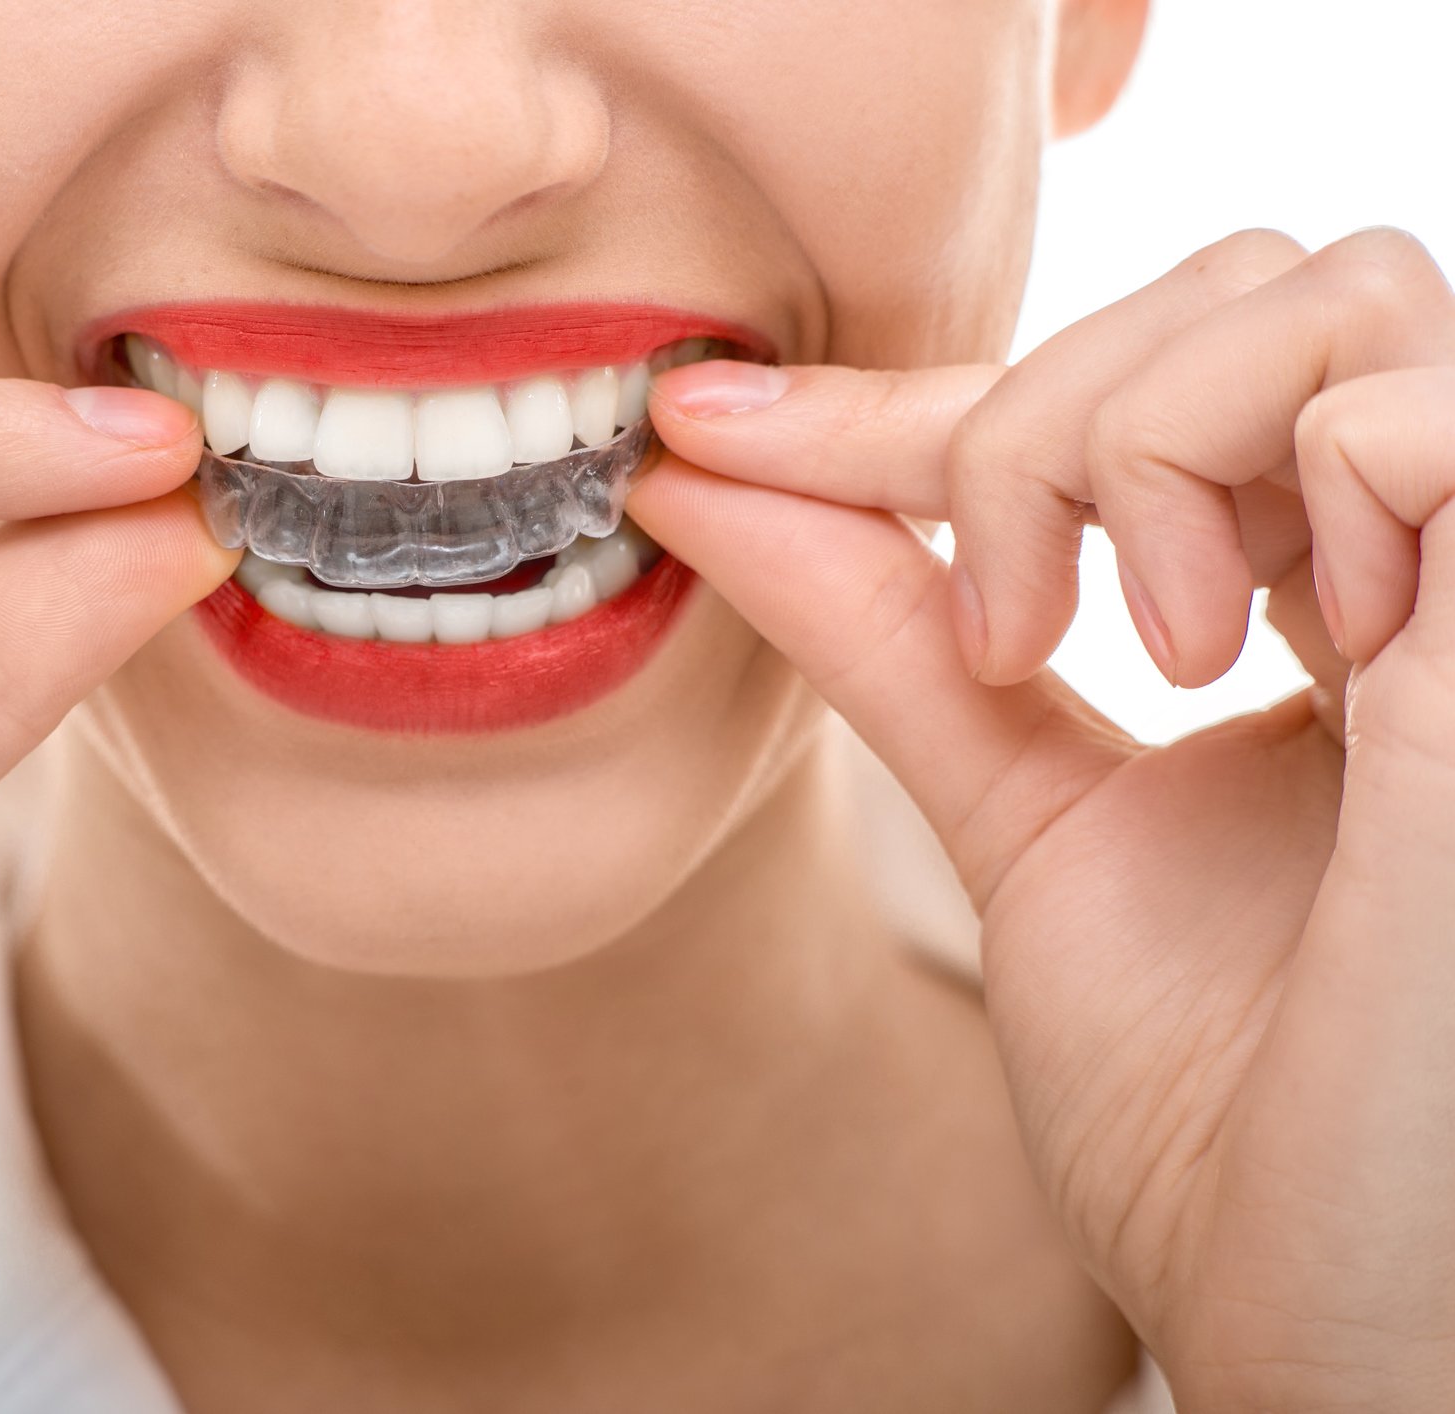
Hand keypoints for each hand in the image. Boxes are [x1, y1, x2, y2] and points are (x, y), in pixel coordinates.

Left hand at [630, 228, 1454, 1411]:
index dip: (910, 402)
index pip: (1124, 390)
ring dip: (1147, 448)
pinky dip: (1298, 481)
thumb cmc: (1209, 1104)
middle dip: (1043, 418)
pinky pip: (1433, 411)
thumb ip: (893, 635)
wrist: (1316, 1307)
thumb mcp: (1023, 816)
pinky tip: (1267, 658)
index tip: (699, 425)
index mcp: (1334, 601)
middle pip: (1246, 290)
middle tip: (1012, 627)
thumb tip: (701, 478)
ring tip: (1132, 658)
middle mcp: (1437, 569)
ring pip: (1333, 298)